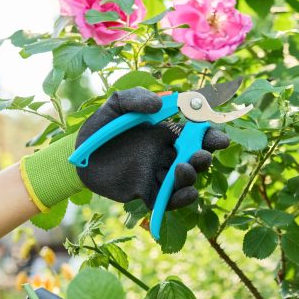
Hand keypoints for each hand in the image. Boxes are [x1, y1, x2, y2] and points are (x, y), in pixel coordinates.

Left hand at [74, 87, 229, 209]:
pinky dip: (181, 199)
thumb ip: (136, 97)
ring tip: (182, 168)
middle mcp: (166, 155)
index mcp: (166, 133)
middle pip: (195, 159)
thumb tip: (160, 104)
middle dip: (203, 158)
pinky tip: (187, 193)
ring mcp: (157, 175)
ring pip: (184, 180)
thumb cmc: (100, 127)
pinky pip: (168, 200)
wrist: (78, 154)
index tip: (220, 139)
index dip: (211, 137)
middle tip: (200, 155)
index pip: (196, 135)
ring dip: (191, 176)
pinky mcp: (145, 193)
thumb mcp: (117, 104)